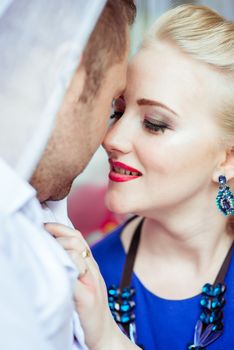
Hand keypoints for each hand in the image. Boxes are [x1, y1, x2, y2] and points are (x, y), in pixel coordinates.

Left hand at [45, 223, 139, 349]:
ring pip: (75, 255)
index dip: (61, 228)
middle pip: (76, 242)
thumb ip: (74, 264)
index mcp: (90, 264)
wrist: (105, 332)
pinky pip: (75, 278)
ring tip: (49, 260)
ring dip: (58, 253)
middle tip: (44, 244)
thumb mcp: (84, 281)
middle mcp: (92, 270)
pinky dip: (64, 271)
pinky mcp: (87, 299)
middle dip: (57, 238)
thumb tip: (54, 247)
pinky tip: (58, 275)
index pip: (78, 237)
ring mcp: (92, 283)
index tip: (45, 226)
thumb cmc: (90, 307)